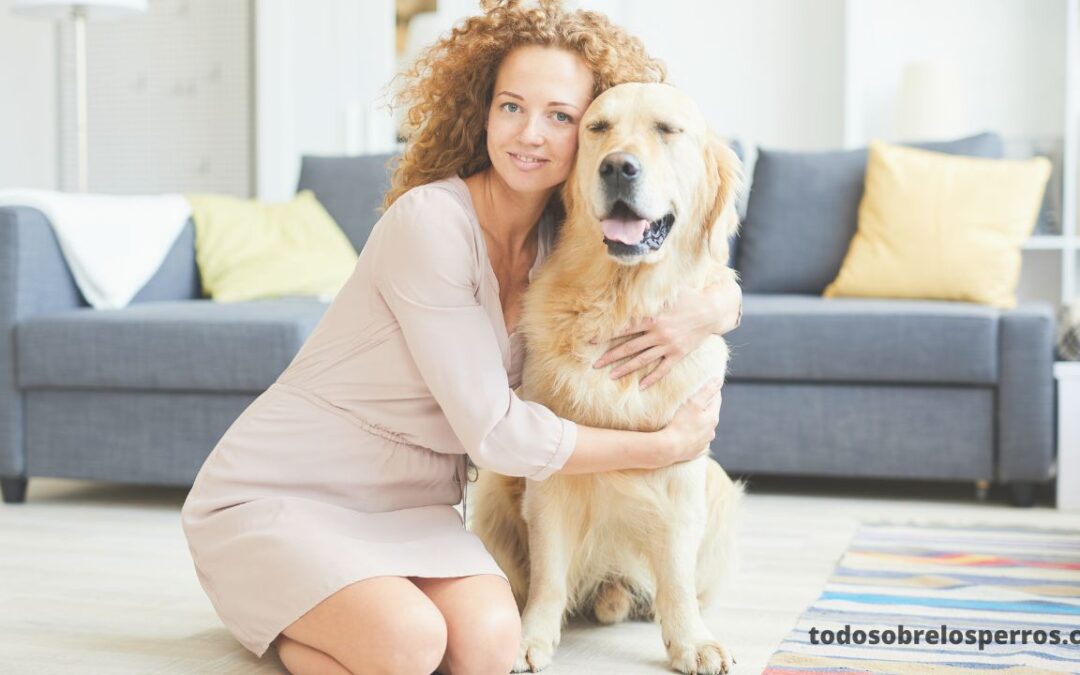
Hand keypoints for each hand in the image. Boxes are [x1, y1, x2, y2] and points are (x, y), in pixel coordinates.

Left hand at [591, 282, 741, 389]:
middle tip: (594, 365)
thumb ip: (648, 294)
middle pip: (628, 347)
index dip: (606, 335)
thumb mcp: (666, 293)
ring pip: (642, 360)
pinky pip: (663, 369)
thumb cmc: (688, 298)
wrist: (711, 311)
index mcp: (651, 318)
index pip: (623, 328)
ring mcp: (667, 345)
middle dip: (610, 357)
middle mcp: (657, 333)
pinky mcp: (678, 354)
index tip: (591, 341)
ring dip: (625, 369)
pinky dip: (652, 378)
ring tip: (610, 377)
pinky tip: (641, 386)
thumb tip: (630, 287)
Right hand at [653, 378, 722, 467]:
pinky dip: (695, 437)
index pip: (716, 400)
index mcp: (712, 418)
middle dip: (706, 407)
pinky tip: (689, 436)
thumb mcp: (693, 403)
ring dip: (701, 423)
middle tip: (698, 399)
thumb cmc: (680, 424)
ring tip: (692, 418)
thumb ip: (707, 391)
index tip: (707, 384)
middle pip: (711, 415)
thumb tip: (719, 380)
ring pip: (705, 430)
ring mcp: (704, 443)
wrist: (668, 449)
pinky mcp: (695, 452)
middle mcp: (711, 432)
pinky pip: (698, 442)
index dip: (712, 390)